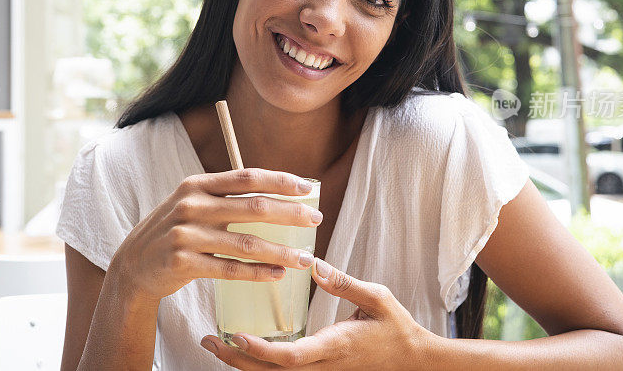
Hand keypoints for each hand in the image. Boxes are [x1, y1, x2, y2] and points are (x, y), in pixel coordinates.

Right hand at [107, 168, 322, 302]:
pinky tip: (278, 275)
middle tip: (317, 220)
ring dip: (281, 251)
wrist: (133, 264)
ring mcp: (186, 234)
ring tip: (304, 258)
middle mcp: (192, 205)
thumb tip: (278, 195)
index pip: (247, 177)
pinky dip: (257, 273)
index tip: (307, 188)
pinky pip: (229, 269)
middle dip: (291, 214)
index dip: (280, 181)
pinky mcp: (183, 263)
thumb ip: (226, 196)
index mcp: (198, 184)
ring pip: (246, 243)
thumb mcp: (193, 202)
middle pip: (253, 207)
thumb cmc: (176, 230)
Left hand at [201, 259, 430, 369]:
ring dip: (243, 365)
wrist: (413, 361)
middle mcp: (324, 368)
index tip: (235, 335)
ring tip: (217, 344)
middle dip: (236, 360)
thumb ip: (344, 282)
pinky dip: (260, 367)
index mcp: (335, 347)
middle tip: (209, 340)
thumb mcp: (376, 297)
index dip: (259, 351)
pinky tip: (244, 350)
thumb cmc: (396, 328)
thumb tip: (313, 263)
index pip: (290, 358)